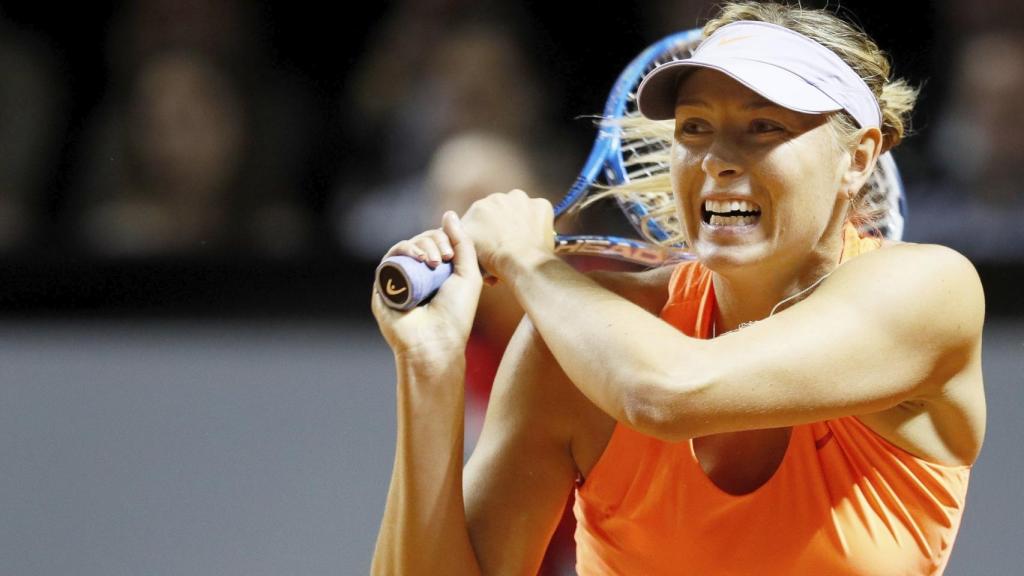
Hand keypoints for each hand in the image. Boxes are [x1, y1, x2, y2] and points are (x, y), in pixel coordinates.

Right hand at [371, 211, 482, 360]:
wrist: (435, 342)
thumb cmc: (456, 315)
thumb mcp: (468, 275)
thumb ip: (463, 243)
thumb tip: (449, 214)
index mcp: (438, 273)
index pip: (437, 242)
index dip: (444, 239)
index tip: (452, 255)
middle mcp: (418, 274)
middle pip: (421, 241)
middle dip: (434, 242)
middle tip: (444, 259)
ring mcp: (400, 279)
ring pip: (406, 247)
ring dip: (420, 245)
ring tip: (432, 261)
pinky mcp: (384, 284)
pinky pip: (390, 258)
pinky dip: (403, 250)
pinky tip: (418, 259)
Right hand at [460, 189, 554, 280]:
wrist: (522, 263)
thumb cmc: (493, 259)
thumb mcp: (466, 249)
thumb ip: (459, 236)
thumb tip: (456, 231)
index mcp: (478, 207)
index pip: (481, 218)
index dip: (485, 232)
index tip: (490, 245)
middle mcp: (499, 197)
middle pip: (500, 211)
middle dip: (501, 224)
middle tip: (505, 245)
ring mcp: (522, 199)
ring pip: (519, 209)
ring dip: (519, 220)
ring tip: (521, 242)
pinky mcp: (542, 205)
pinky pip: (539, 213)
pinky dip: (538, 223)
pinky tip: (535, 237)